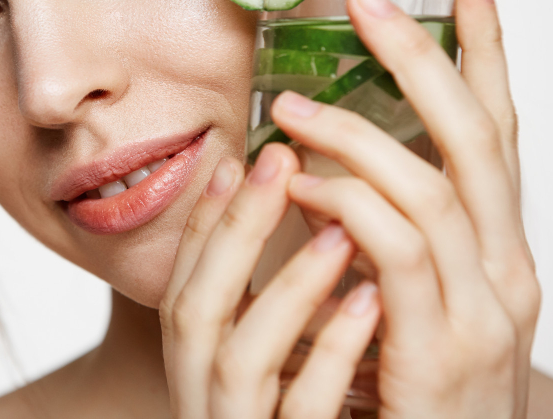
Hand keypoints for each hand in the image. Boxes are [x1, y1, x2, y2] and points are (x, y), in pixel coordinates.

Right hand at [159, 143, 382, 417]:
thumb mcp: (256, 376)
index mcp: (193, 375)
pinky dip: (331, 353)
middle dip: (235, 230)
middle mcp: (201, 403)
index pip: (183, 288)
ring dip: (287, 285)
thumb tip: (274, 223)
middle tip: (282, 159)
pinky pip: (302, 411)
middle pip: (196, 311)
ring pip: (241, 359)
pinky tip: (369, 302)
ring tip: (342, 228)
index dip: (203, 223)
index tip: (238, 160)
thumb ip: (253, 317)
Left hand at [275, 0, 540, 418]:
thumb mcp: (417, 303)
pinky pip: (395, 253)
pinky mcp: (441, 351)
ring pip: (431, 188)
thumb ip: (395, 238)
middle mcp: (508, 270)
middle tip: (368, 2)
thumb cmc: (417, 391)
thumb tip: (336, 166)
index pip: (497, 133)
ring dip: (357, 134)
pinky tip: (300, 183)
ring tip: (292, 107)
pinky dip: (345, 205)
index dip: (485, 54)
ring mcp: (484, 311)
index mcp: (500, 251)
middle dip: (425, 60)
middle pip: (476, 139)